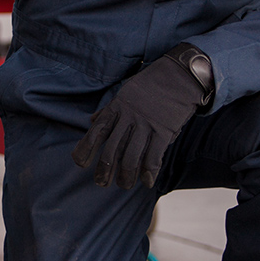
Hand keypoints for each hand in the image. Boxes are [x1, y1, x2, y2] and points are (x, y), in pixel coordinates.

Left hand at [71, 44, 212, 189]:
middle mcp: (129, 117)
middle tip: (101, 183)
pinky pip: (153, 156)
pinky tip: (147, 182)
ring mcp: (147, 124)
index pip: (97, 131)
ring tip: (124, 185)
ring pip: (131, 157)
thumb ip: (109, 110)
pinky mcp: (164, 131)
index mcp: (117, 107)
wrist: (180, 75)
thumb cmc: (151, 85)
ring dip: (126, 176)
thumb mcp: (125, 93)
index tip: (80, 163)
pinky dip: (149, 172)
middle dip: (104, 170)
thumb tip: (91, 120)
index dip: (86, 148)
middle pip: (112, 150)